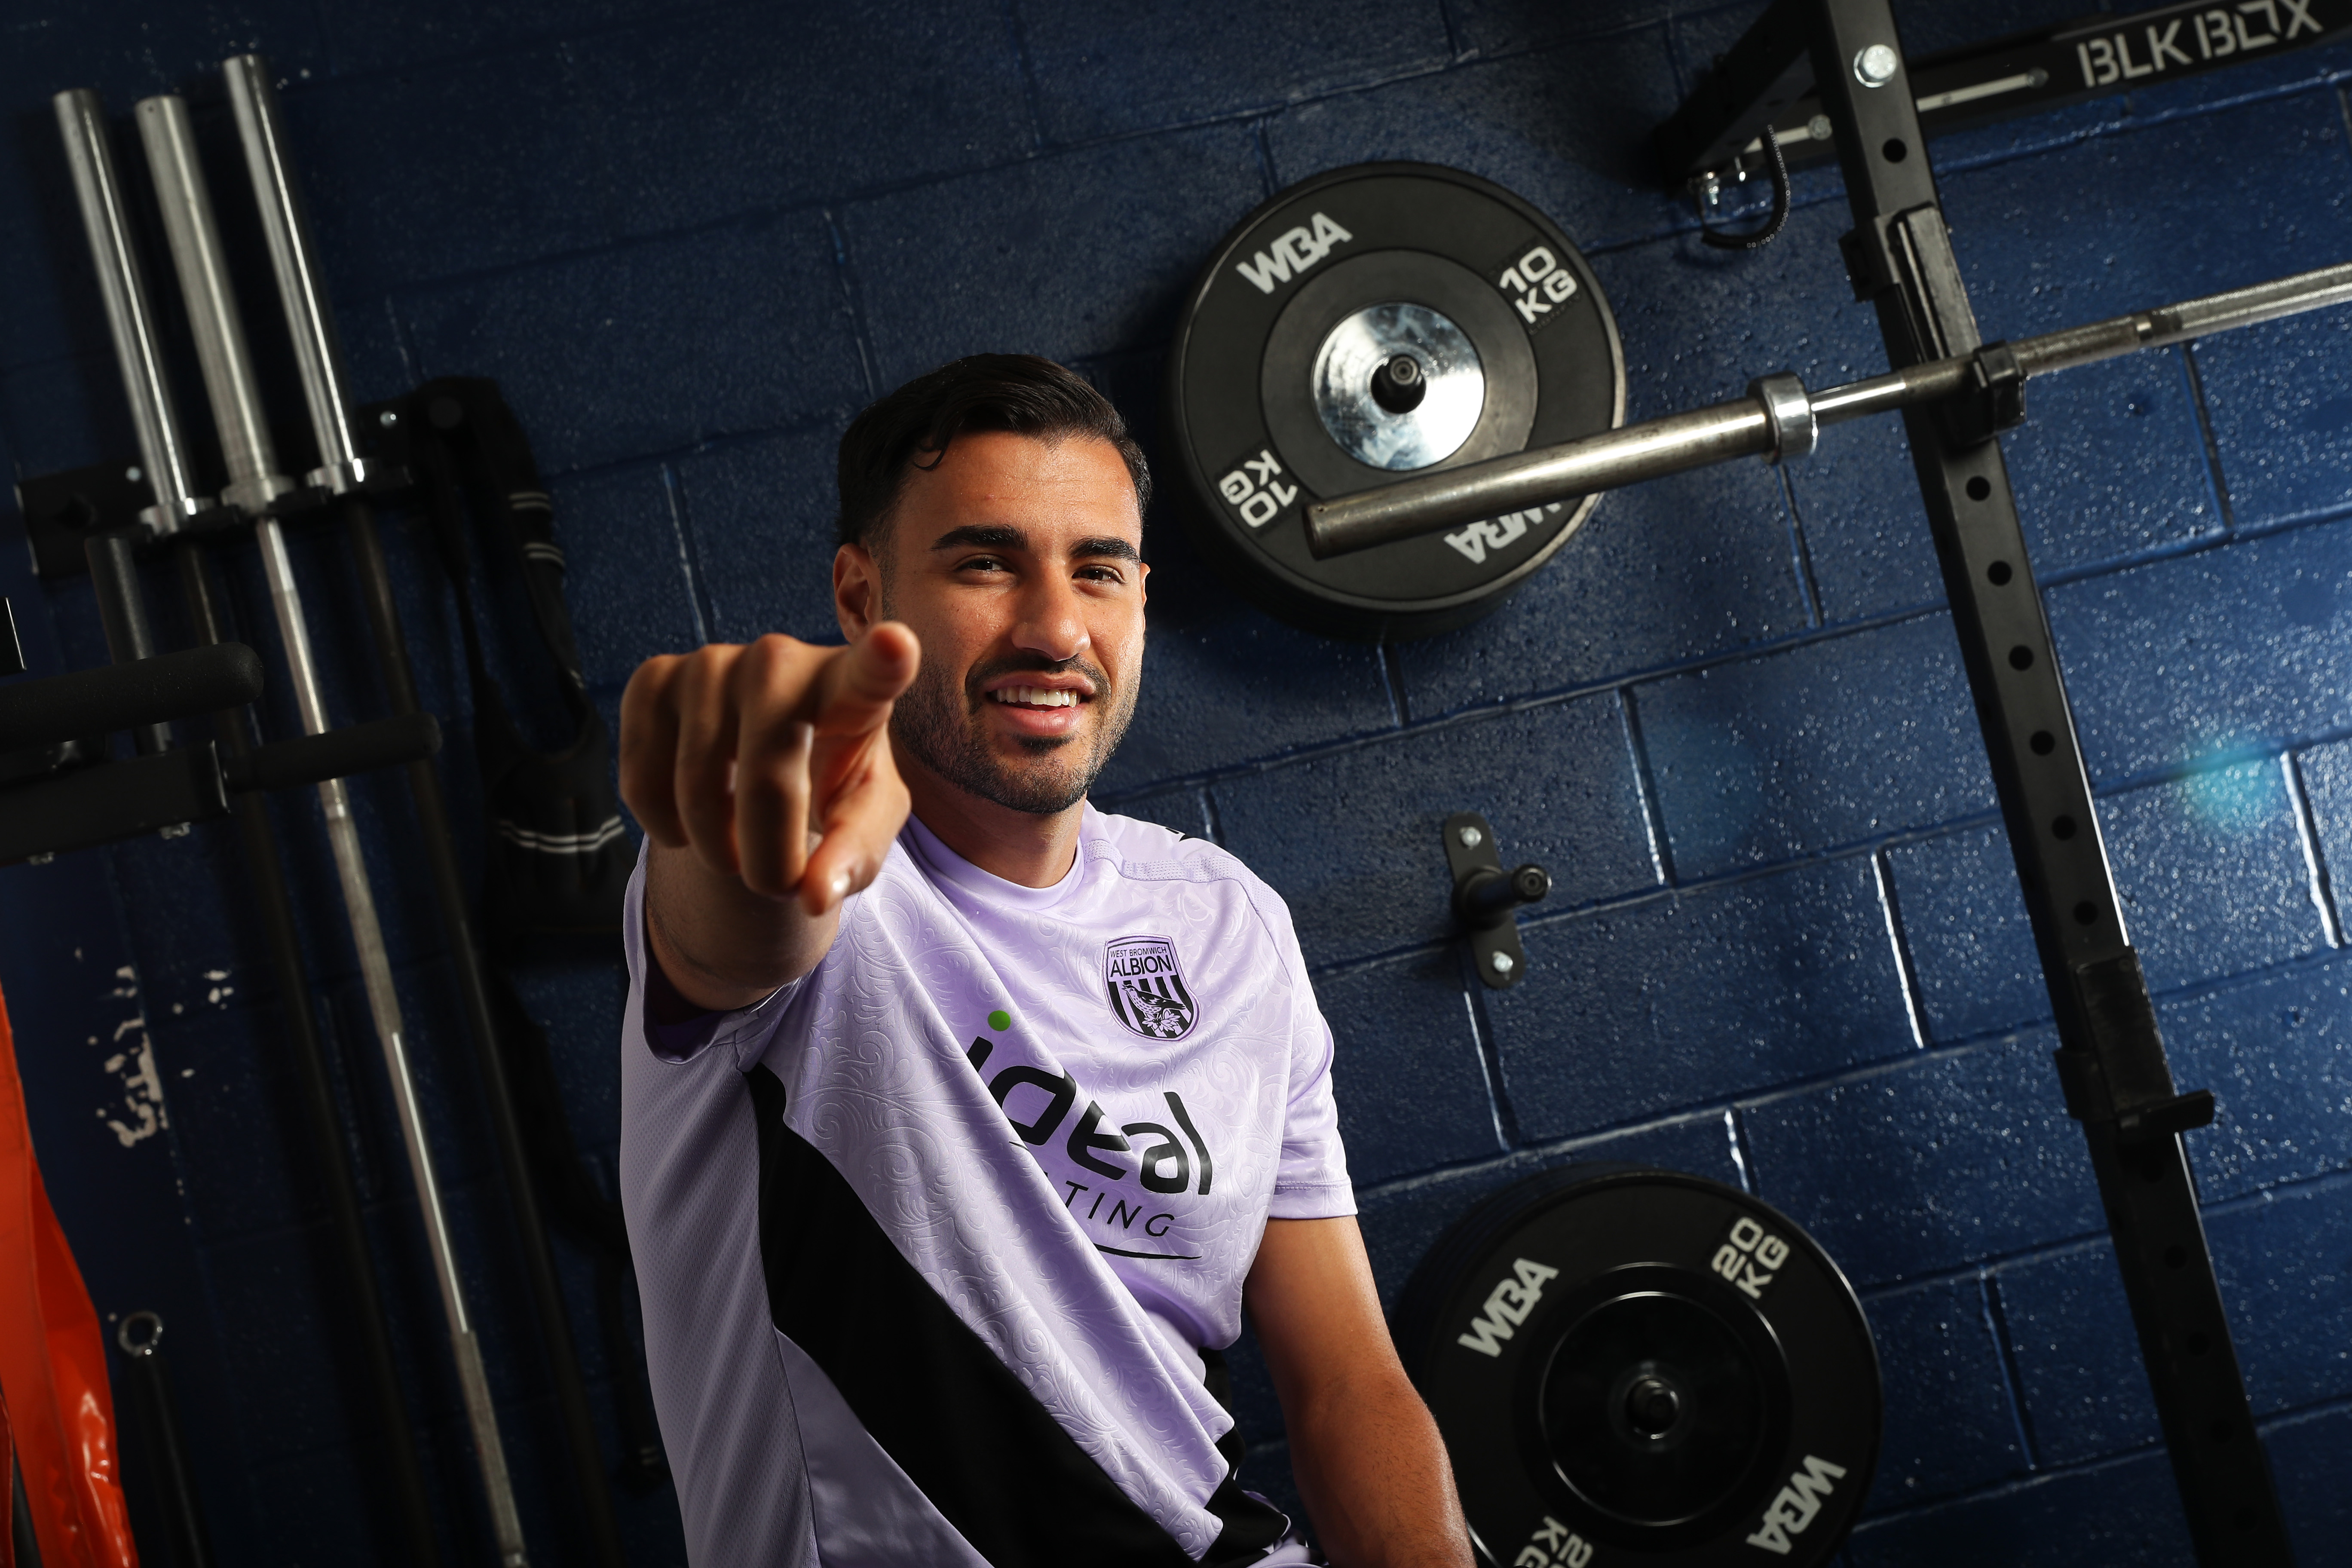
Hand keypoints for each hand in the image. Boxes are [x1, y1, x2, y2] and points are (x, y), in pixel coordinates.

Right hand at [620, 624, 919, 916]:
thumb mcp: (862, 822)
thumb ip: (854, 856)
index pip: (871, 674)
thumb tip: (813, 895)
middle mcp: (781, 660)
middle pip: (768, 782)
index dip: (882, 661)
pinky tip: (693, 816)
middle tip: (777, 881)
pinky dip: (665, 829)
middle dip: (769, 859)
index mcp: (852, 689)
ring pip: (696, 790)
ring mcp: (710, 662)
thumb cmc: (830, 783)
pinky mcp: (653, 679)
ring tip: (739, 846)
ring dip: (717, 852)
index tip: (897, 643)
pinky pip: (642, 783)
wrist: (764, 759)